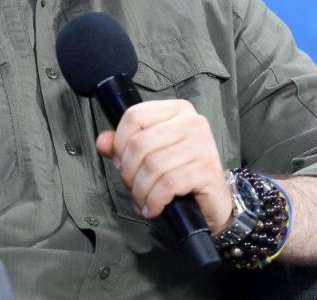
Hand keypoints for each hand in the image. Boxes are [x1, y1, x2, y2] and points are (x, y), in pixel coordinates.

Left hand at [95, 99, 231, 234]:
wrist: (214, 199)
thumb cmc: (179, 170)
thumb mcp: (149, 152)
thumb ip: (122, 144)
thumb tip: (102, 143)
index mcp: (175, 110)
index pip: (135, 115)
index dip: (119, 141)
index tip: (119, 161)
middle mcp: (192, 121)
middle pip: (140, 143)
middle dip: (128, 171)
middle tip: (130, 185)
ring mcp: (202, 144)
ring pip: (153, 166)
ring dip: (140, 189)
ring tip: (141, 199)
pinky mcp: (207, 170)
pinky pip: (168, 184)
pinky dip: (154, 200)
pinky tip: (152, 208)